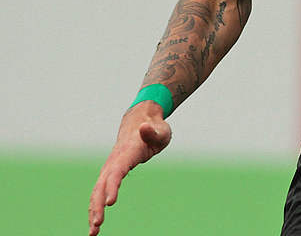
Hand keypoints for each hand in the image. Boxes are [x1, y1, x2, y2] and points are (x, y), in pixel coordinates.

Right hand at [89, 102, 172, 234]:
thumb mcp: (160, 130)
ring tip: (93, 233)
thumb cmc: (154, 129)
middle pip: (101, 186)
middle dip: (97, 206)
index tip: (111, 203)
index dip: (112, 187)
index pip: (117, 172)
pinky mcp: (110, 175)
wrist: (140, 122)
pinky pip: (100, 193)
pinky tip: (96, 223)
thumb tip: (144, 127)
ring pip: (97, 192)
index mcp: (126, 154)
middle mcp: (113, 163)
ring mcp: (109, 169)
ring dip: (93, 211)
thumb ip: (153, 131)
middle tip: (97, 225)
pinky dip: (96, 207)